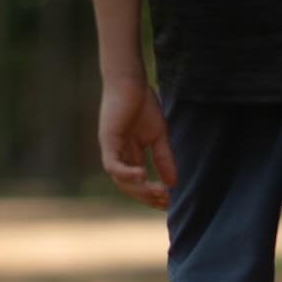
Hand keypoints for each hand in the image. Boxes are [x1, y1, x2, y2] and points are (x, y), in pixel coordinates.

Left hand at [98, 77, 178, 208]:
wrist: (130, 81)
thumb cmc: (143, 103)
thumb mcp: (159, 136)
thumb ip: (164, 159)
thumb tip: (173, 183)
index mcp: (129, 155)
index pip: (138, 183)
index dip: (152, 195)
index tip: (169, 201)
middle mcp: (118, 156)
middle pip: (129, 187)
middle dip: (147, 196)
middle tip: (165, 200)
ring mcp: (111, 149)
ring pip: (121, 180)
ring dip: (140, 189)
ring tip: (158, 192)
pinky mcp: (108, 141)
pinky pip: (114, 165)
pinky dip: (127, 174)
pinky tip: (143, 176)